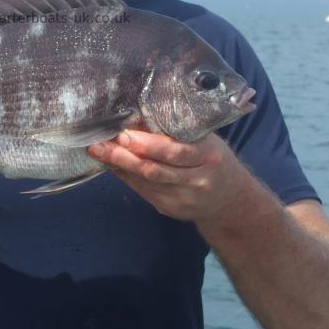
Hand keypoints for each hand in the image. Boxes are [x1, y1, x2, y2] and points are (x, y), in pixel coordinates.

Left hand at [88, 129, 245, 222]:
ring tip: (98, 151)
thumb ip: (178, 132)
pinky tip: (111, 164)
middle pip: (155, 170)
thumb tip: (136, 119)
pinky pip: (142, 191)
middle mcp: (197, 180)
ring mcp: (183, 199)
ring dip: (118, 166)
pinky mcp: (170, 210)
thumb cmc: (212, 159)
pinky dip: (125, 176)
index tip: (124, 134)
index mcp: (208, 156)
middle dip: (123, 156)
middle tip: (99, 144)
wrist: (230, 200)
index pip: (175, 151)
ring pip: (144, 182)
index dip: (147, 144)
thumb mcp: (205, 140)